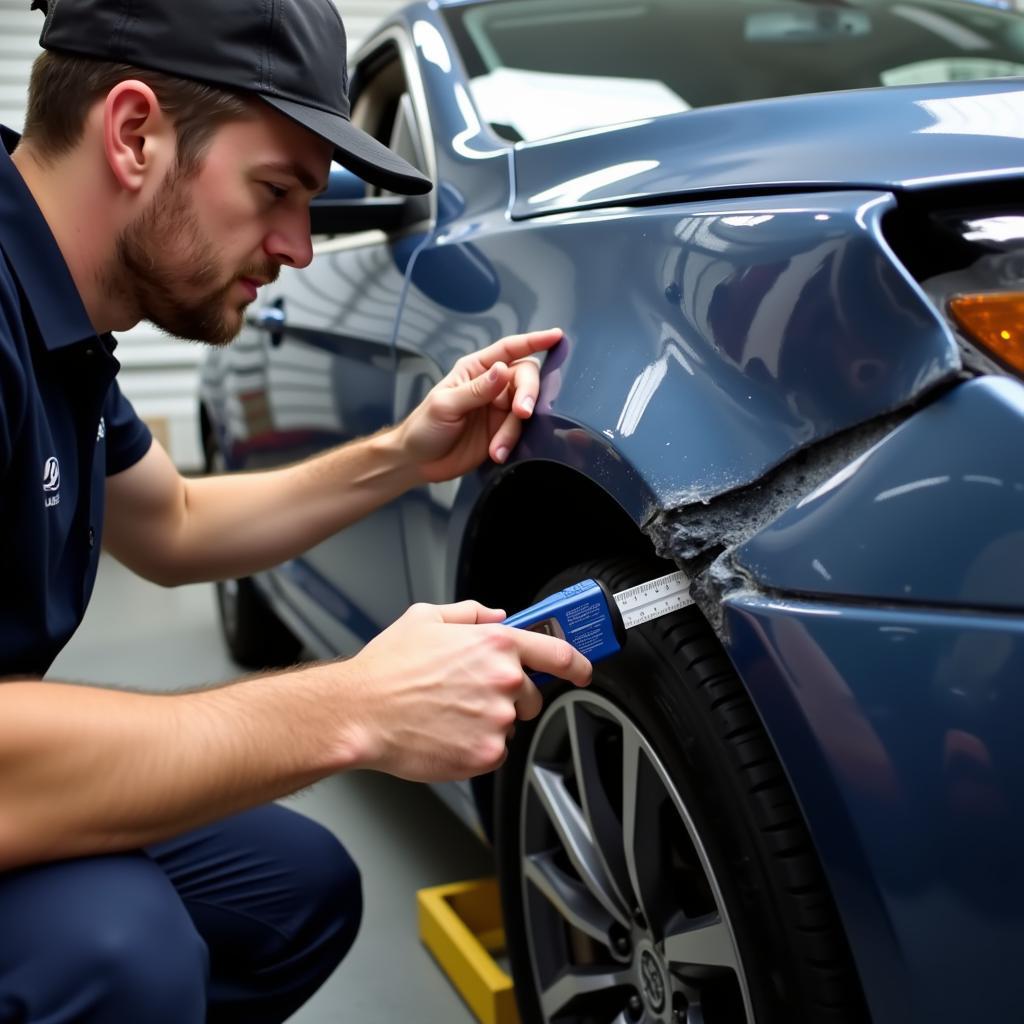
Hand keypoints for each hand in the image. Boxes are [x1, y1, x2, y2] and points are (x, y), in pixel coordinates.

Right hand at [341, 600, 590, 781]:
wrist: (360, 713)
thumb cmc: (387, 669)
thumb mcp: (425, 618)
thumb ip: (470, 614)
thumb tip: (495, 615)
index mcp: (495, 643)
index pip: (558, 653)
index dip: (578, 664)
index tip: (583, 671)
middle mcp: (504, 680)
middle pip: (531, 696)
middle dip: (510, 697)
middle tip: (470, 696)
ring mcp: (497, 720)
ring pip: (508, 725)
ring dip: (487, 723)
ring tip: (447, 714)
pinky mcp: (485, 754)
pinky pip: (494, 752)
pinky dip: (475, 748)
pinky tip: (445, 733)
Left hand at [396, 328, 562, 483]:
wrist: (418, 462)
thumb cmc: (424, 427)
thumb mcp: (445, 405)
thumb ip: (476, 389)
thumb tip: (503, 370)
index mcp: (476, 369)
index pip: (509, 349)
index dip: (534, 341)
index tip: (556, 336)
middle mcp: (492, 386)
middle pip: (525, 378)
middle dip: (528, 395)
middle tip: (522, 413)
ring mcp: (499, 410)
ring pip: (525, 410)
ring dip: (514, 430)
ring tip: (497, 448)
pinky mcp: (503, 433)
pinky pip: (520, 434)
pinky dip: (511, 444)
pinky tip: (497, 454)